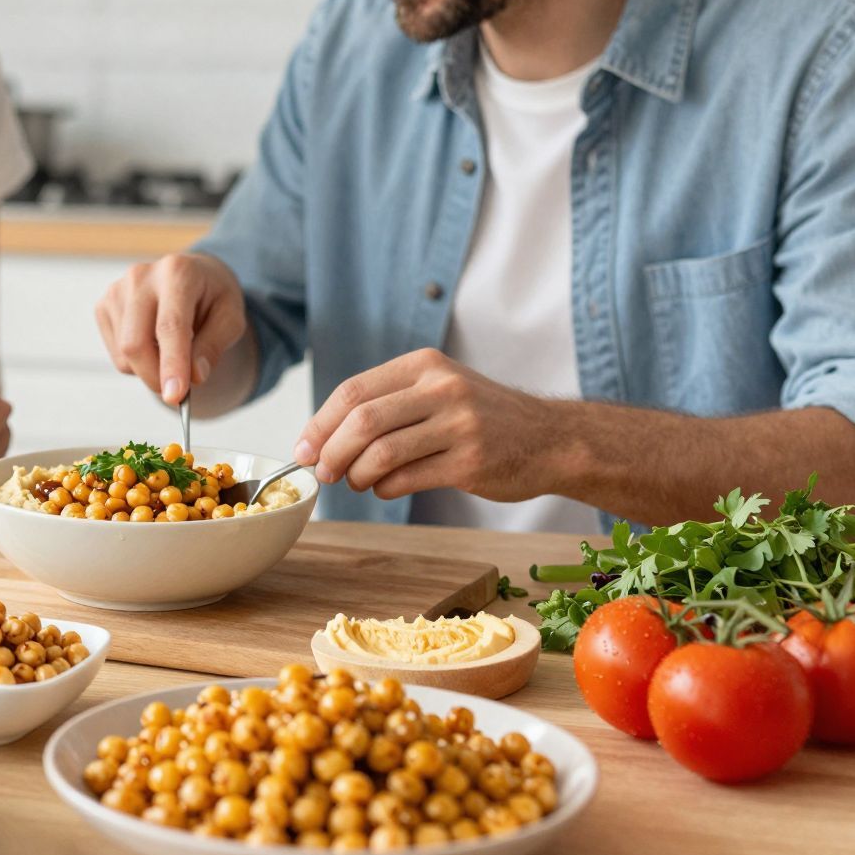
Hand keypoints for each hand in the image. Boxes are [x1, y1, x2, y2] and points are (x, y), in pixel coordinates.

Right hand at [95, 253, 246, 405]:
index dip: (172, 363)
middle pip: (135, 343)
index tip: (176, 395)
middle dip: (155, 376)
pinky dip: (137, 362)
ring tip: (172, 349)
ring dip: (150, 368)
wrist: (192, 276)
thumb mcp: (231, 319)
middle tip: (178, 393)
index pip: (170, 325)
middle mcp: (141, 276)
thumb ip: (214, 346)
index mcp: (178, 272)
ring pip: (125, 353)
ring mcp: (117, 290)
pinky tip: (153, 342)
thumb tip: (194, 376)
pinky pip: (117, 353)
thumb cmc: (213, 297)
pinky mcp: (104, 305)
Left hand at [293, 349, 574, 501]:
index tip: (303, 449)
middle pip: (362, 421)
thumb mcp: (438, 388)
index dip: (319, 423)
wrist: (551, 439)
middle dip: (331, 452)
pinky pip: (407, 479)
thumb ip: (387, 403)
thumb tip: (321, 438)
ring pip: (381, 452)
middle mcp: (442, 388)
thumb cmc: (482, 417)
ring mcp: (459, 425)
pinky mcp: (471, 462)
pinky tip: (385, 489)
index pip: (353, 391)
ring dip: (356, 475)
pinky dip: (384, 489)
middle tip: (322, 472)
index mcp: (425, 365)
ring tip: (356, 482)